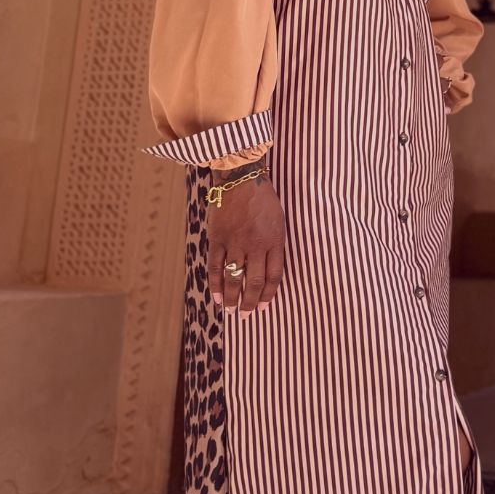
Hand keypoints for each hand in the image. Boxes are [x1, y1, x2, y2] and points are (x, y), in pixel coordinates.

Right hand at [206, 175, 286, 312]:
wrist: (240, 177)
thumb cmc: (263, 199)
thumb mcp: (278, 220)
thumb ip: (274, 244)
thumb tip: (269, 271)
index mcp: (275, 240)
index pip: (273, 276)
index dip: (268, 294)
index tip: (263, 307)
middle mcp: (256, 244)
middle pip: (254, 281)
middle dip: (250, 302)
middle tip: (246, 316)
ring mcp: (236, 241)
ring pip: (234, 278)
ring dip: (233, 298)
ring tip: (232, 311)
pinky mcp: (218, 238)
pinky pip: (216, 266)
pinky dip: (215, 284)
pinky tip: (217, 297)